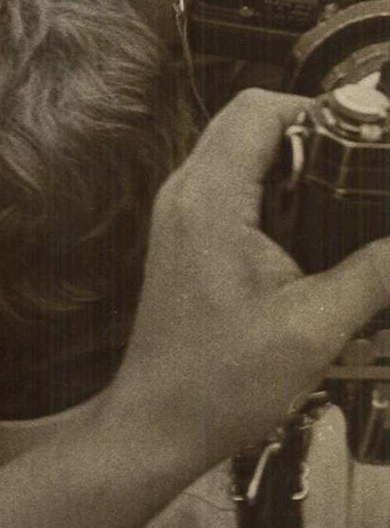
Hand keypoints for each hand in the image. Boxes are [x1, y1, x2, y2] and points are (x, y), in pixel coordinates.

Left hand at [108, 89, 389, 467]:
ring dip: (287, 158)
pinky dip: (267, 184)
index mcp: (210, 198)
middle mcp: (186, 190)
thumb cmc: (224, 378)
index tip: (364, 138)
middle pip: (244, 120)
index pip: (257, 110)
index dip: (314, 108)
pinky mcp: (182, 231)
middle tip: (360, 168)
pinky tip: (306, 227)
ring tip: (341, 196)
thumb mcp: (312, 328)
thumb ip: (371, 276)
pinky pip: (226, 180)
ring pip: (235, 148)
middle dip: (307, 130)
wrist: (159, 419)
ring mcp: (178, 209)